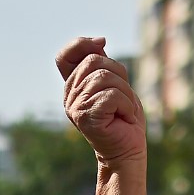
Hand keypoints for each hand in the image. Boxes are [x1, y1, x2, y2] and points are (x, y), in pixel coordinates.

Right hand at [56, 37, 146, 167]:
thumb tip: (99, 42)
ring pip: (105, 77)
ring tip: (124, 112)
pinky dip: (127, 106)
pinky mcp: (85, 117)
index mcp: (74, 87)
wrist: (129, 152)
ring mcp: (75, 106)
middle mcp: (70, 96)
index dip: (81, 44)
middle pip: (94, 61)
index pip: (64, 56)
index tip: (101, 43)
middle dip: (119, 76)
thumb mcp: (117, 86)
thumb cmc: (125, 121)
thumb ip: (104, 66)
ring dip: (126, 94)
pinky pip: (112, 96)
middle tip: (123, 99)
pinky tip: (125, 119)